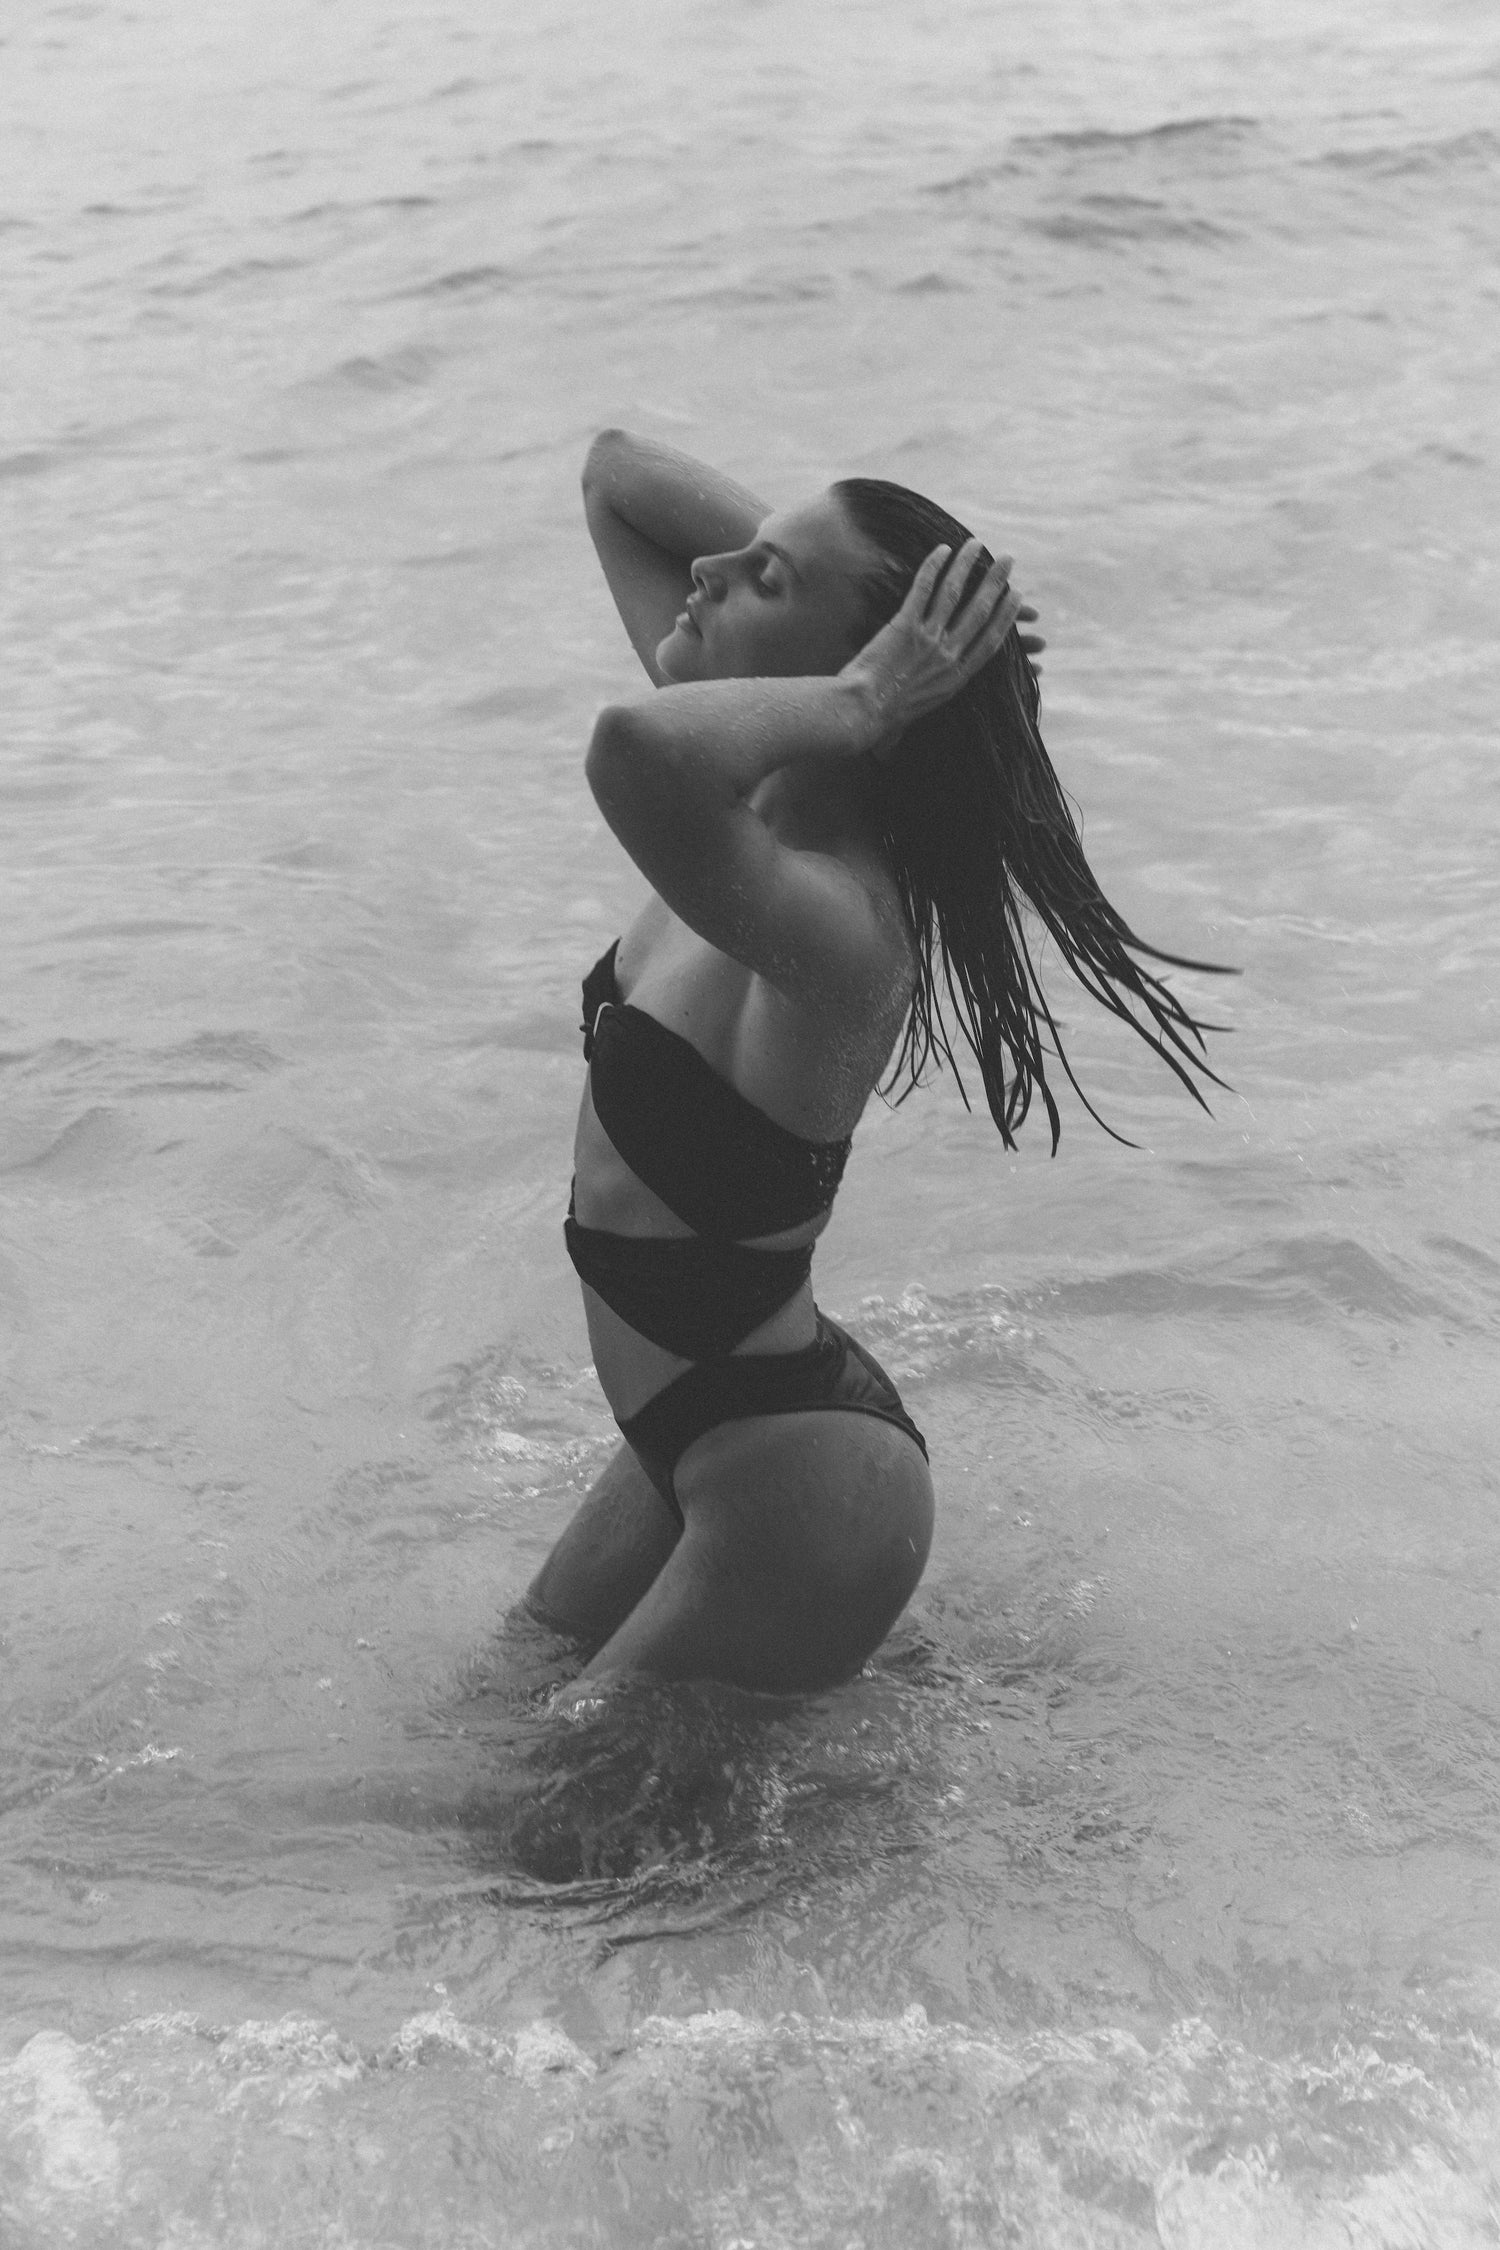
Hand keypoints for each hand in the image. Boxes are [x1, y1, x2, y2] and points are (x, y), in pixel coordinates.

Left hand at [844, 539, 1040, 757]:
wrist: (860, 713)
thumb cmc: (879, 721)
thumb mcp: (909, 720)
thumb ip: (920, 711)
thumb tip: (908, 733)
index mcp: (956, 679)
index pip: (991, 641)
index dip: (1007, 616)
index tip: (1016, 596)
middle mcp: (947, 657)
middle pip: (980, 611)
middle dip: (996, 582)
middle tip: (1007, 560)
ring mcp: (927, 640)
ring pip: (954, 593)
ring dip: (967, 565)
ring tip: (976, 544)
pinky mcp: (904, 627)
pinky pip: (923, 589)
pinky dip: (934, 566)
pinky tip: (942, 549)